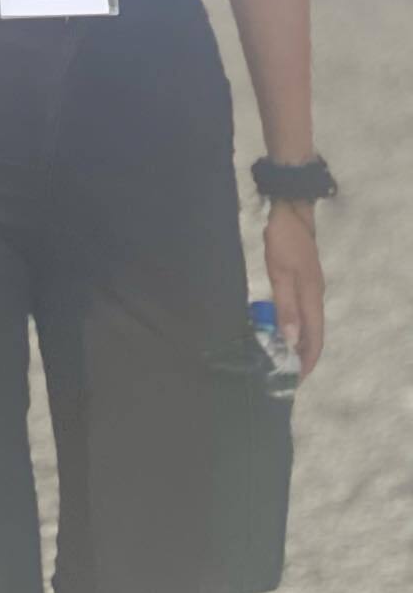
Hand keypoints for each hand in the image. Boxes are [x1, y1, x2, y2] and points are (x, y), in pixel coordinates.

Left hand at [263, 201, 325, 378]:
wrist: (291, 212)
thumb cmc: (284, 241)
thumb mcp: (280, 274)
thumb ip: (286, 307)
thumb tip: (292, 340)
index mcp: (312, 298)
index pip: (315, 339)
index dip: (306, 361)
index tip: (294, 380)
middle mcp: (314, 297)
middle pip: (313, 335)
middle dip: (301, 357)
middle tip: (282, 374)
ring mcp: (309, 289)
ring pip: (306, 324)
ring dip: (295, 343)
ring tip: (277, 357)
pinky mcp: (301, 282)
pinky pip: (298, 312)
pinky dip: (290, 326)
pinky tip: (277, 329)